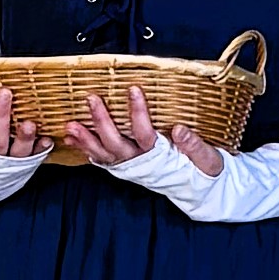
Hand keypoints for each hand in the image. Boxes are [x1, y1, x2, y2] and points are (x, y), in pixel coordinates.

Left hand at [63, 86, 225, 176]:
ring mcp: (132, 167)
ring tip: (70, 125)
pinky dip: (86, 149)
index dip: (138, 112)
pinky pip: (102, 160)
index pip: (145, 134)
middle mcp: (142, 164)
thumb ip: (194, 145)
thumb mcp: (208, 160)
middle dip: (102, 121)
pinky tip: (72, 138)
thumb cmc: (205, 171)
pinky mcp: (126, 168)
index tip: (133, 89)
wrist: (200, 191)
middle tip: (91, 98)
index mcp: (161, 158)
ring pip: (104, 154)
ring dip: (86, 139)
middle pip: (117, 143)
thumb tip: (179, 128)